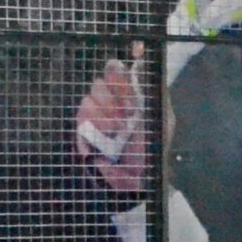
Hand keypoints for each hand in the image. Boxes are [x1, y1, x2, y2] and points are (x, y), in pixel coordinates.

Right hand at [75, 39, 151, 191]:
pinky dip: (92, 126)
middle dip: (111, 98)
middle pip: (100, 83)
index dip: (116, 70)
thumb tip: (142, 59)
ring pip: (88, 99)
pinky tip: (103, 135)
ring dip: (103, 115)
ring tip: (116, 131)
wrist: (137, 181)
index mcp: (132, 96)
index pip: (118, 71)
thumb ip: (152, 90)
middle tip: (123, 115)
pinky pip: (80, 118)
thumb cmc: (152, 151)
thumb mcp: (160, 120)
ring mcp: (96, 116)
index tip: (119, 73)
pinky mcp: (84, 131)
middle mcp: (112, 102)